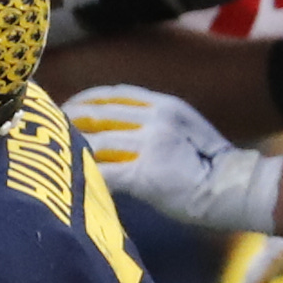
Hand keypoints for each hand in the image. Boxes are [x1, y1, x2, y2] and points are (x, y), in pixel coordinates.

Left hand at [63, 84, 282, 232]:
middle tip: (49, 133)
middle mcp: (155, 118)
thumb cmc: (208, 165)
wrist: (233, 188)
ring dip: (72, 151)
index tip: (66, 108)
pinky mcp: (145, 173)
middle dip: (69, 122)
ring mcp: (150, 144)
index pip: (113, 94)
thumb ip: (149, 124)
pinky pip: (104, 172)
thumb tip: (111, 129)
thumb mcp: (183, 129)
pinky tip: (73, 181)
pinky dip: (85, 176)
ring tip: (54, 158)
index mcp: (163, 104)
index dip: (85, 100)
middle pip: (97, 114)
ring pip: (95, 142)